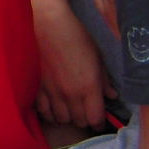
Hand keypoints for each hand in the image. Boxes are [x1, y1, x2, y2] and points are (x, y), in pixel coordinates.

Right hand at [31, 0, 115, 130]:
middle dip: (85, 120)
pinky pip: (44, 111)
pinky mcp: (37, 88)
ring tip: (70, 112)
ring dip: (68, 118)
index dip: (99, 123)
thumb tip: (111, 95)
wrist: (48, 24)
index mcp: (89, 86)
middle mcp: (71, 94)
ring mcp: (52, 93)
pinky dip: (50, 114)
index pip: (95, 118)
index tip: (100, 122)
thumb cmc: (76, 36)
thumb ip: (104, 79)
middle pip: (79, 121)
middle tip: (86, 113)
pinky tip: (54, 110)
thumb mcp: (97, 56)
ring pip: (61, 119)